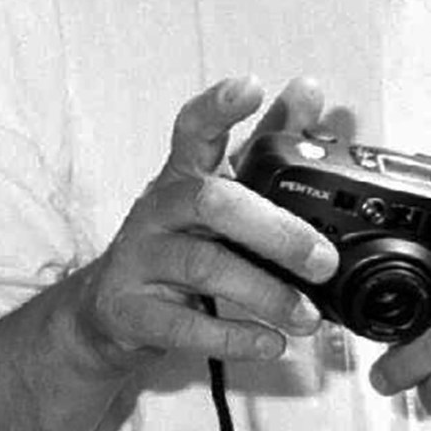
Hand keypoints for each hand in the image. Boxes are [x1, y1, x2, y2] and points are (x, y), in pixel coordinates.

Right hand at [68, 75, 341, 373]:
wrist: (107, 311)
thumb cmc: (177, 241)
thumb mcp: (216, 191)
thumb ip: (264, 143)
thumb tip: (308, 90)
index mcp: (182, 176)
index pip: (194, 130)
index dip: (219, 107)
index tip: (251, 87)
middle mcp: (157, 210)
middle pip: (211, 202)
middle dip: (275, 230)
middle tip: (323, 260)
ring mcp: (138, 260)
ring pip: (202, 267)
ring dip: (264, 293)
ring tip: (307, 316)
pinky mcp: (130, 310)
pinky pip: (182, 325)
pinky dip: (232, 337)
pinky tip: (269, 343)